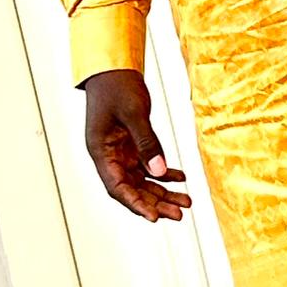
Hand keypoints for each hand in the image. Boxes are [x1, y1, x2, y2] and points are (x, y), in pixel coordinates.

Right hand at [83, 69, 191, 221]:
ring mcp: (120, 151)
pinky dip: (164, 173)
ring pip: (142, 180)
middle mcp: (108, 156)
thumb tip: (158, 171)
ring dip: (163, 191)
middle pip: (132, 188)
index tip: (154, 218)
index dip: (136, 204)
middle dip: (156, 203)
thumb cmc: (117, 86)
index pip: (117, 187)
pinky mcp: (130, 144)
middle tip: (180, 214)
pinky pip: (147, 165)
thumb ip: (147, 143)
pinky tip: (180, 178)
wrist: (113, 68)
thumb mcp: (134, 113)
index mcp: (100, 152)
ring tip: (186, 201)